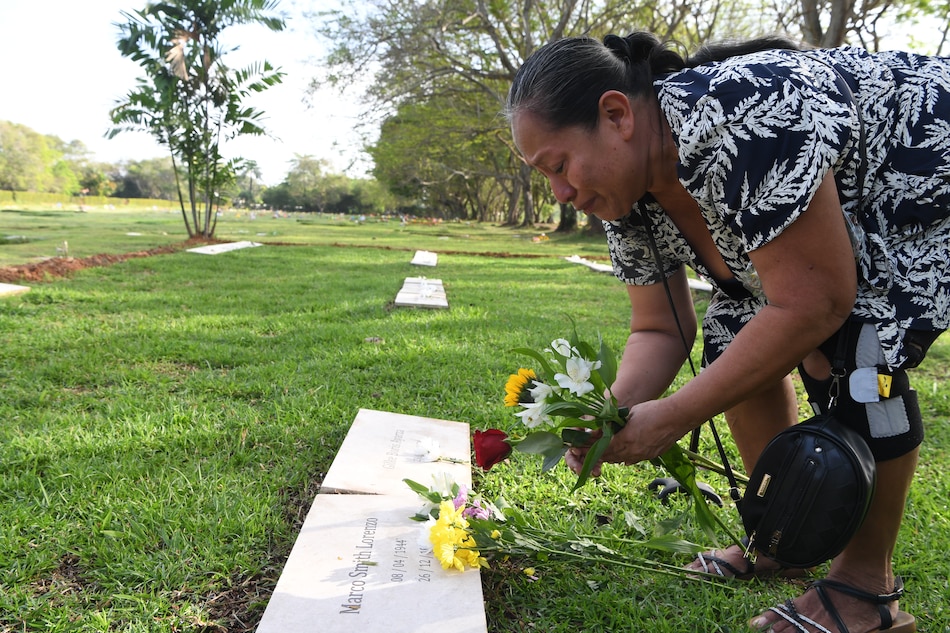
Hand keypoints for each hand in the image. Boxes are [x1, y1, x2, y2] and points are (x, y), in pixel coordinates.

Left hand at [565, 400, 685, 475]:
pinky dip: (625, 458)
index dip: (591, 448)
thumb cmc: (653, 410)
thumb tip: (607, 428)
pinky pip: (634, 459)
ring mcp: (643, 455)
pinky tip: (623, 458)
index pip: (602, 448)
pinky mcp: (652, 455)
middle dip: (599, 454)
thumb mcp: (630, 414)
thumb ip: (617, 423)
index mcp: (625, 440)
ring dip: (612, 457)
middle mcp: (632, 451)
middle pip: (611, 456)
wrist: (677, 417)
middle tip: (589, 452)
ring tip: (604, 454)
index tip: (581, 447)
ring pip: (622, 459)